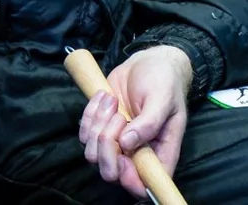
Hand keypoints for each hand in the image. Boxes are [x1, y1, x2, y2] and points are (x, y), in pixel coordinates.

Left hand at [77, 46, 192, 197]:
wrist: (149, 62)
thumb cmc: (164, 81)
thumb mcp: (163, 99)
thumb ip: (149, 123)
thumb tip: (127, 144)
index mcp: (159, 154)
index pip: (142, 185)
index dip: (128, 178)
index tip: (122, 154)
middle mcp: (136, 154)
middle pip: (109, 172)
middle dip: (107, 146)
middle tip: (118, 116)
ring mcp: (116, 141)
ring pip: (93, 152)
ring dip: (99, 124)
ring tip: (113, 101)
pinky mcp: (101, 126)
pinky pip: (84, 131)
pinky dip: (90, 113)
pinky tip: (105, 95)